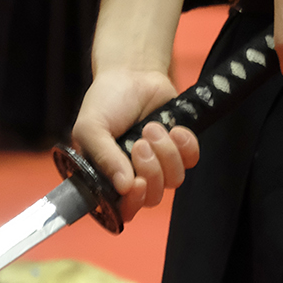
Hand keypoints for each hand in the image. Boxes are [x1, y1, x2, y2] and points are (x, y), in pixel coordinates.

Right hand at [66, 65, 198, 222]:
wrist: (132, 72)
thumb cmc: (106, 101)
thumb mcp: (90, 127)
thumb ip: (102, 157)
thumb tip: (123, 186)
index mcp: (107, 178)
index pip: (122, 210)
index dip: (132, 203)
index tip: (136, 184)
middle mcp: (133, 176)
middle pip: (153, 198)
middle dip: (150, 170)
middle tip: (140, 143)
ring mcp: (159, 164)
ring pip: (174, 180)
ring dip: (165, 152)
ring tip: (151, 127)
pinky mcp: (179, 149)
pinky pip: (191, 161)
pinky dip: (185, 144)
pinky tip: (173, 128)